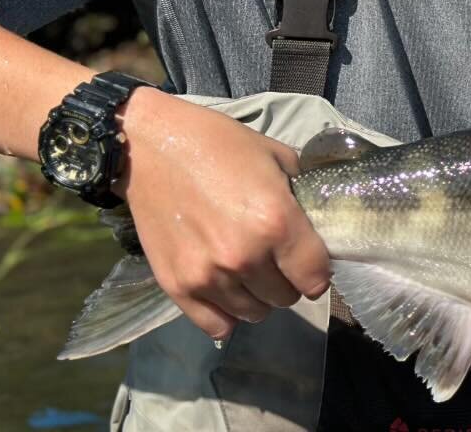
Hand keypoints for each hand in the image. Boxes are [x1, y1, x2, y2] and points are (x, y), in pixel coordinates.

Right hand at [115, 91, 332, 342]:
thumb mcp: (276, 157)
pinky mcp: (177, 288)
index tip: (309, 260)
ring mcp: (208, 277)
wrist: (150, 148)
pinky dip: (227, 313)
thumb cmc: (220, 145)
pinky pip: (217, 325)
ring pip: (255, 314)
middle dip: (287, 280)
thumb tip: (320, 225)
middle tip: (275, 258)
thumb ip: (302, 196)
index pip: (316, 278)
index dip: (318, 270)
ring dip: (258, 296)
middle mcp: (245, 257)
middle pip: (286, 298)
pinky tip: (227, 290)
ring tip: (249, 270)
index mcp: (277, 222)